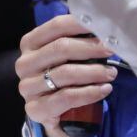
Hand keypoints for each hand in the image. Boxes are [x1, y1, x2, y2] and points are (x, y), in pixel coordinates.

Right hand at [16, 15, 116, 136]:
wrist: (51, 111)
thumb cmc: (61, 74)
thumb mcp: (65, 54)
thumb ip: (77, 39)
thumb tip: (104, 27)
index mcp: (30, 43)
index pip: (57, 26)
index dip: (82, 25)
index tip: (104, 28)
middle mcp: (24, 63)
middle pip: (61, 48)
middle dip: (90, 48)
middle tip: (111, 51)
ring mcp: (28, 87)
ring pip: (65, 73)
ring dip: (93, 72)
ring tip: (111, 73)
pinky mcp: (35, 109)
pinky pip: (67, 97)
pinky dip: (90, 92)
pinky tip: (104, 89)